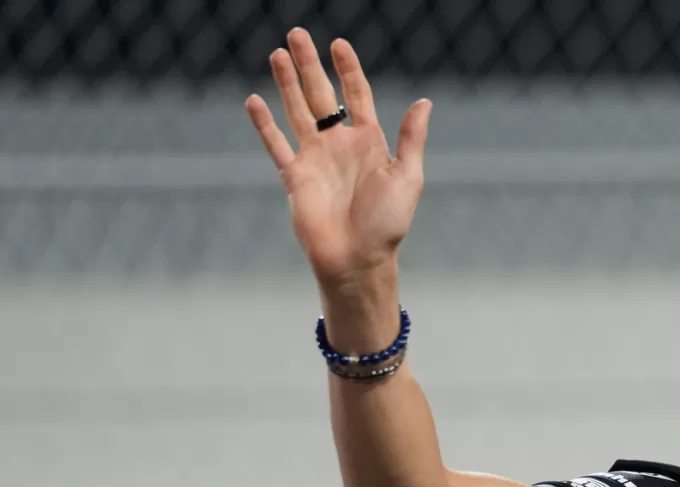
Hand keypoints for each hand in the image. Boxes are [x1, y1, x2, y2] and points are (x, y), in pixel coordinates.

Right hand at [245, 29, 431, 289]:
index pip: (356, 95)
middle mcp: (340, 146)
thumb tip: (424, 101)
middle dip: (310, 65)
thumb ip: (411, 138)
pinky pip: (276, 145)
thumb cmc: (387, 224)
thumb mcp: (408, 177)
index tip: (339, 43)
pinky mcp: (295, 177)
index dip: (348, 69)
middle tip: (298, 33)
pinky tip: (254, 101)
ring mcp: (315, 159)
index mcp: (369, 143)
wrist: (357, 260)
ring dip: (287, 84)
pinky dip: (264, 124)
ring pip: (297, 111)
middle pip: (322, 95)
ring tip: (278, 54)